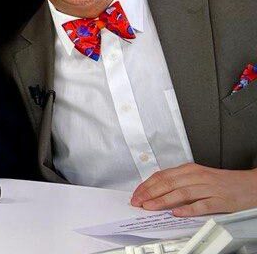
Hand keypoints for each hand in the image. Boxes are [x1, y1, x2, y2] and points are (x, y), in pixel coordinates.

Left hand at [130, 164, 256, 216]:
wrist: (251, 185)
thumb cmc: (223, 182)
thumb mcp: (198, 177)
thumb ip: (179, 181)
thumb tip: (156, 189)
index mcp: (190, 170)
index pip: (162, 176)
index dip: (146, 185)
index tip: (136, 194)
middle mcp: (198, 177)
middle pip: (168, 183)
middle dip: (149, 193)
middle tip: (138, 202)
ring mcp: (209, 189)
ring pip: (181, 193)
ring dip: (163, 200)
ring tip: (150, 207)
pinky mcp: (220, 201)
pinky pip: (202, 205)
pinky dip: (188, 209)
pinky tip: (177, 213)